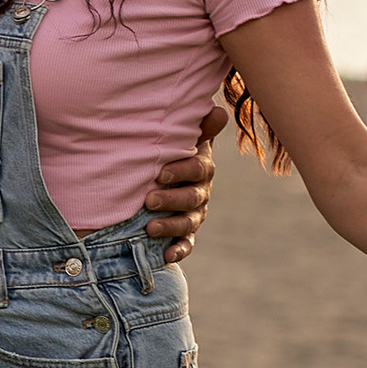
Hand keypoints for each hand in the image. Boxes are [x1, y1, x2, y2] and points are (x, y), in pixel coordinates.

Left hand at [145, 101, 228, 266]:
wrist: (162, 174)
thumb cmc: (171, 151)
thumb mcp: (183, 138)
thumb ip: (199, 127)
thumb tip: (217, 111)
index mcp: (201, 167)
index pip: (198, 169)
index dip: (182, 171)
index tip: (160, 173)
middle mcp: (201, 192)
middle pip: (192, 198)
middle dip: (171, 200)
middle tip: (148, 201)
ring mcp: (195, 214)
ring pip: (188, 223)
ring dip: (170, 226)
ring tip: (149, 228)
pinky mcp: (186, 233)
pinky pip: (186, 244)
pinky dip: (179, 250)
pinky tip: (166, 255)